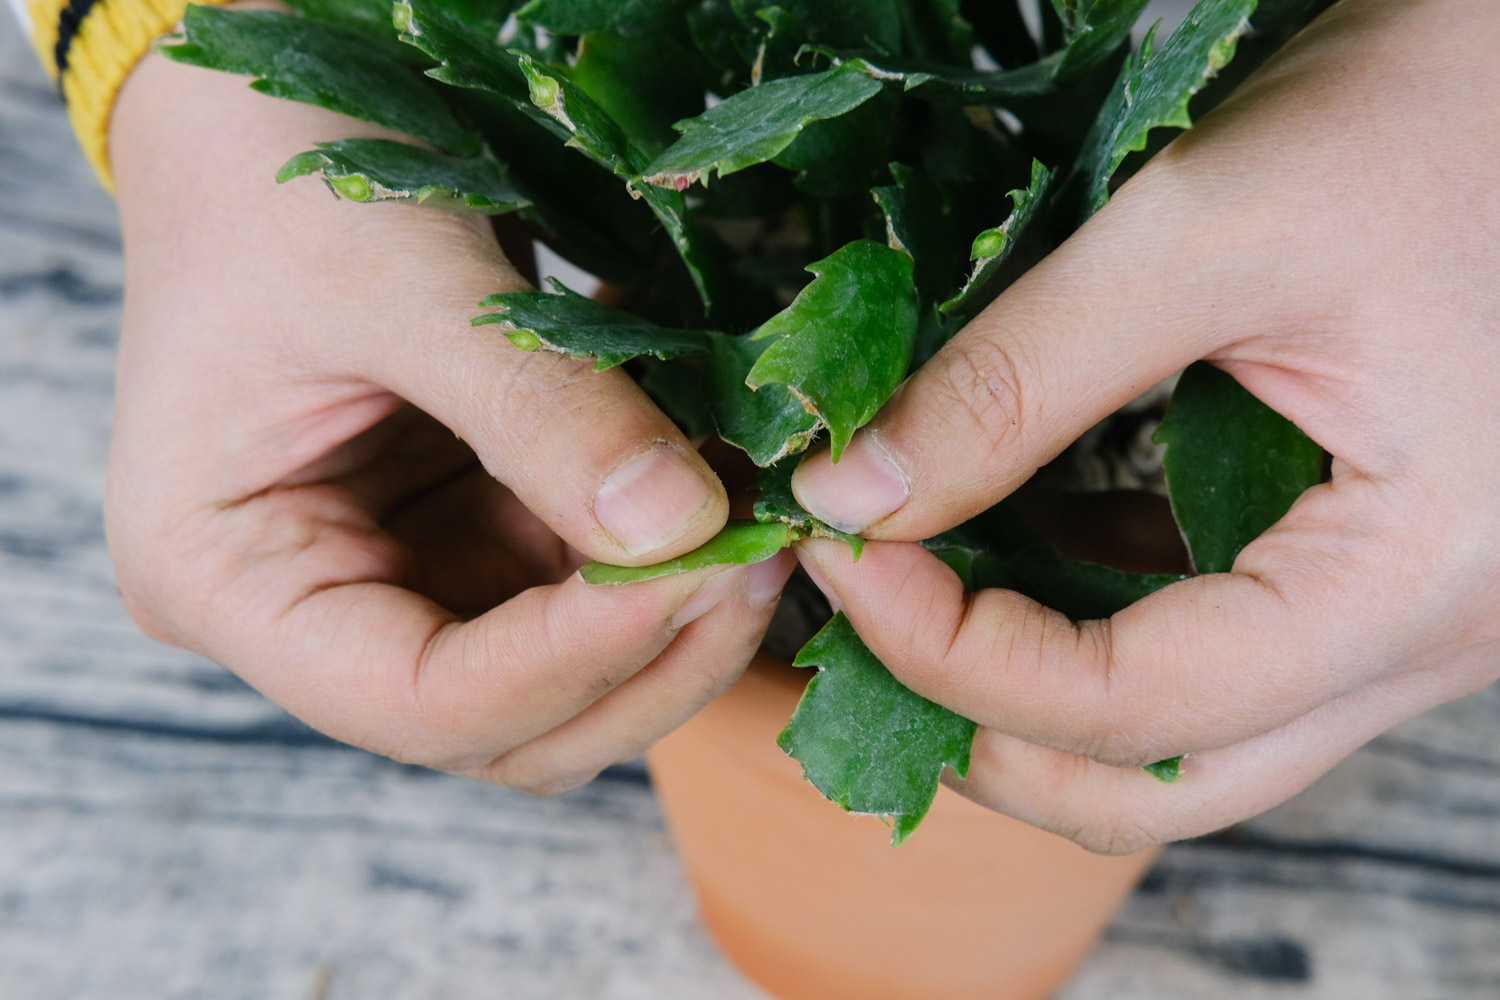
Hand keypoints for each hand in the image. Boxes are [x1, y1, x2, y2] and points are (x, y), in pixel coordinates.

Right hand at [104, 50, 793, 793]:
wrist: (273, 128)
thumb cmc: (281, 183)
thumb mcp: (398, 283)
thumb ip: (539, 412)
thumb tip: (686, 526)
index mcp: (227, 579)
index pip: (414, 701)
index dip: (568, 659)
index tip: (696, 569)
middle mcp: (315, 612)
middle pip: (505, 723)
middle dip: (645, 656)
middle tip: (760, 550)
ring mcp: (402, 583)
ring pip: (566, 679)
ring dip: (677, 613)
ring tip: (763, 512)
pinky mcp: (473, 537)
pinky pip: (586, 588)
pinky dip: (666, 554)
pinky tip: (724, 480)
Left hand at [789, 0, 1499, 851]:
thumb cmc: (1431, 115)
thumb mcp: (1203, 232)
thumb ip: (1016, 381)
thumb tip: (851, 496)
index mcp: (1415, 585)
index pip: (1135, 709)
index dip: (951, 654)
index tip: (836, 554)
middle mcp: (1422, 638)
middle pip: (1156, 778)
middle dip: (981, 724)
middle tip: (857, 616)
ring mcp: (1394, 611)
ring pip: (1180, 737)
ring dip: (1024, 688)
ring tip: (907, 590)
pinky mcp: (1357, 561)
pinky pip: (1206, 646)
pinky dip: (1085, 621)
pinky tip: (1001, 543)